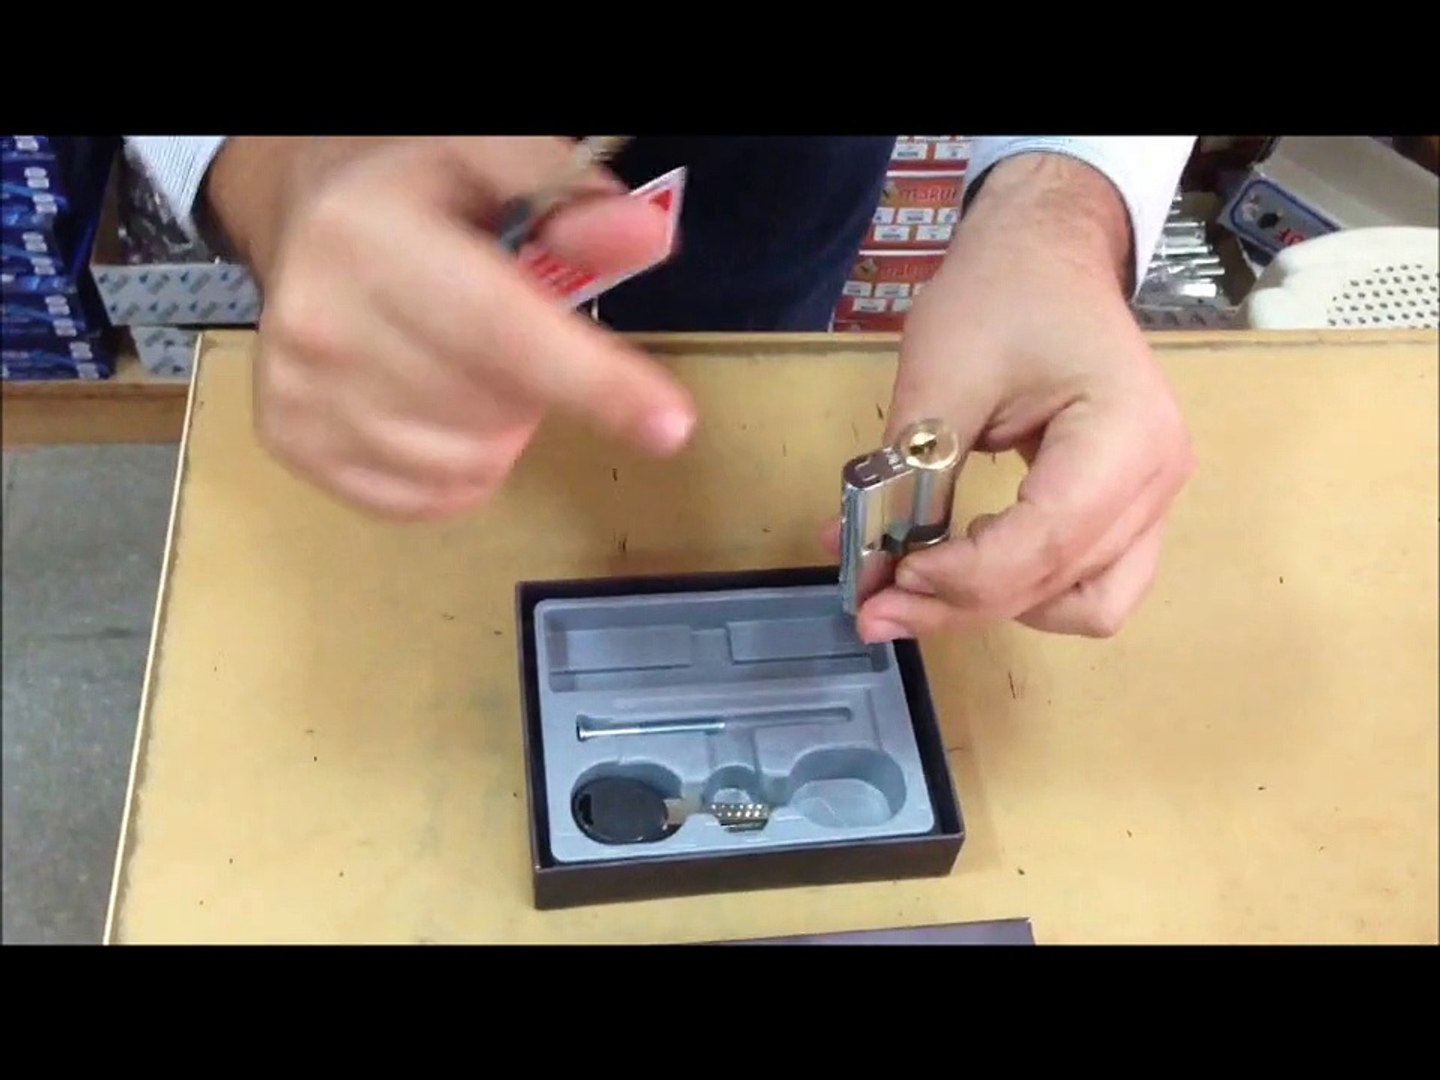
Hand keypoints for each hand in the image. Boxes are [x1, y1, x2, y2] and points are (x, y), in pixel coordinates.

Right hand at [204, 136, 696, 518]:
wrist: (303, 213)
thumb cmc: (414, 190)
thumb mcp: (494, 161)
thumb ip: (573, 202)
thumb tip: (645, 236)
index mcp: (372, 236)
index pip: (504, 331)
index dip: (594, 383)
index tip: (669, 425)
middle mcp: (322, 321)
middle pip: (498, 408)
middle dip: (539, 381)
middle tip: (508, 324)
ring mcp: (302, 392)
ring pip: (473, 464)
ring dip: (500, 426)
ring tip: (464, 358)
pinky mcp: (296, 444)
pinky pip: (431, 499)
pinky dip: (460, 465)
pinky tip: (437, 403)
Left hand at [824, 154, 1195, 640]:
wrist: (1049, 259)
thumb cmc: (1001, 297)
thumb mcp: (941, 373)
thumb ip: (907, 471)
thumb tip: (856, 554)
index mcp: (1127, 432)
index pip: (1047, 539)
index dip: (964, 575)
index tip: (889, 576)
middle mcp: (1158, 480)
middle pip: (1062, 584)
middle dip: (961, 603)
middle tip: (874, 606)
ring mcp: (1156, 502)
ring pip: (1086, 605)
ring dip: (999, 608)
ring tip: (919, 587)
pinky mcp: (1132, 512)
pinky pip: (1089, 585)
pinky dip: (1027, 592)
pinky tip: (966, 569)